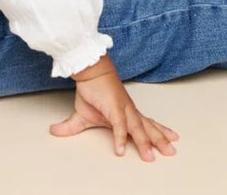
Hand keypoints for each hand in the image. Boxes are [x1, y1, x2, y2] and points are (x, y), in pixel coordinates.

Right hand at [49, 56, 178, 161]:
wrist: (90, 69)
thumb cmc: (91, 89)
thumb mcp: (82, 114)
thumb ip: (72, 126)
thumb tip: (54, 131)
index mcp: (125, 113)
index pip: (145, 124)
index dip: (158, 131)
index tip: (171, 138)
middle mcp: (128, 111)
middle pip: (147, 128)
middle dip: (160, 140)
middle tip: (172, 151)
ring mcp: (123, 110)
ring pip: (138, 130)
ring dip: (145, 143)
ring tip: (151, 157)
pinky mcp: (113, 108)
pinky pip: (119, 126)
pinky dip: (120, 138)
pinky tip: (120, 151)